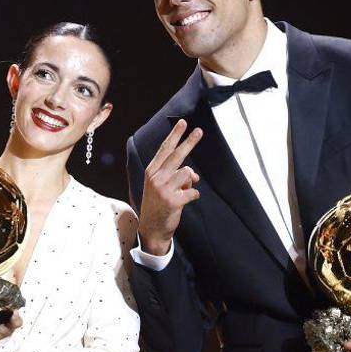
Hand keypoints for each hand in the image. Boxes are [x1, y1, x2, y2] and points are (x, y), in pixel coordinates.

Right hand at [137, 119, 201, 254]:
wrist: (152, 228)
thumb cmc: (157, 204)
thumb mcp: (161, 187)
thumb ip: (176, 176)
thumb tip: (194, 175)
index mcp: (152, 171)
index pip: (164, 149)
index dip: (174, 135)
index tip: (183, 123)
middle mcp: (156, 177)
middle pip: (176, 155)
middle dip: (189, 142)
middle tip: (199, 131)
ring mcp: (164, 188)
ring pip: (187, 173)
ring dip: (190, 182)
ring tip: (182, 190)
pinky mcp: (173, 200)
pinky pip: (192, 191)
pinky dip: (193, 195)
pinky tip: (185, 200)